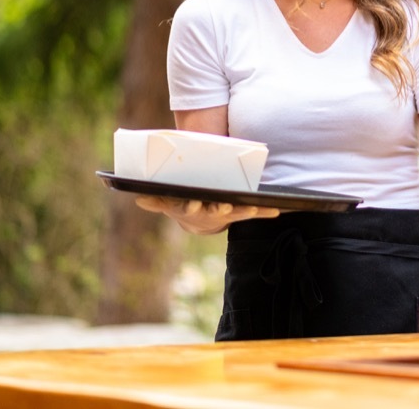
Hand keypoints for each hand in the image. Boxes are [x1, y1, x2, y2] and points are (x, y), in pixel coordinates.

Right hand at [133, 195, 278, 234]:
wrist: (201, 220)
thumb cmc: (184, 205)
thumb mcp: (169, 203)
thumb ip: (156, 201)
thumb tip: (138, 198)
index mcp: (194, 209)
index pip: (191, 207)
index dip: (192, 206)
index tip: (193, 204)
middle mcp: (212, 213)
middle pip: (217, 211)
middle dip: (221, 209)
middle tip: (225, 206)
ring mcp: (228, 214)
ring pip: (239, 212)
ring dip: (248, 211)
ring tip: (257, 208)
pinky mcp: (242, 212)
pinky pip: (256, 211)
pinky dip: (267, 212)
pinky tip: (279, 210)